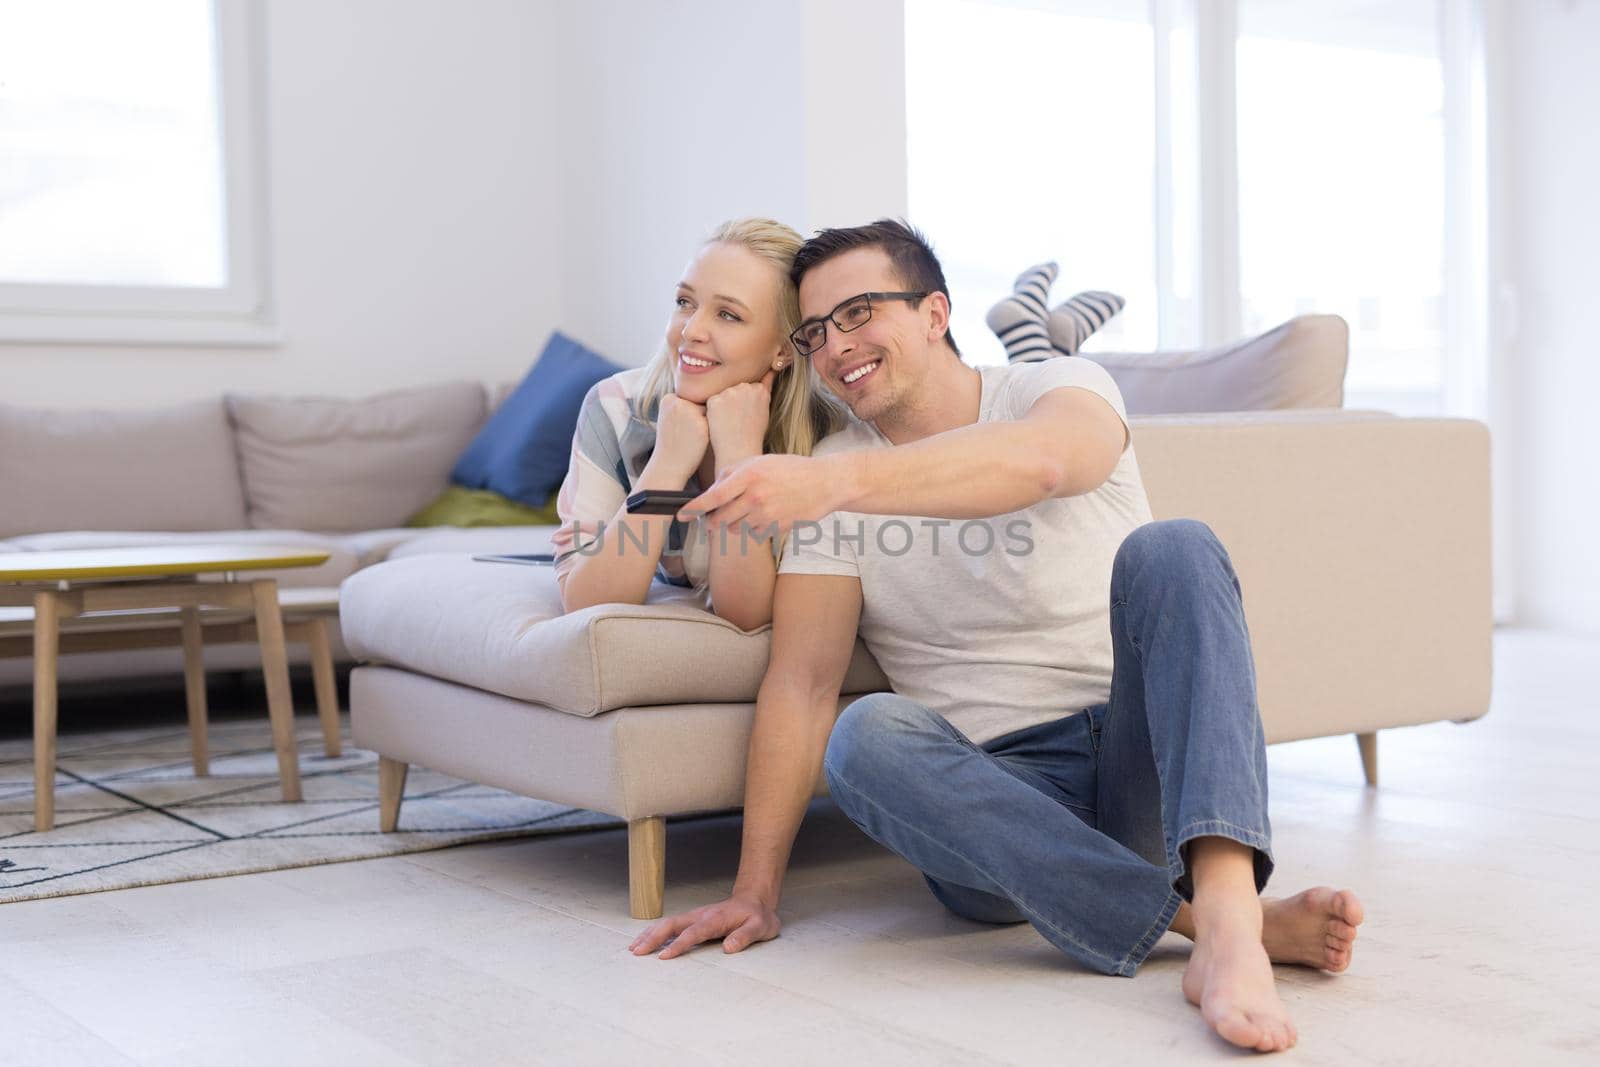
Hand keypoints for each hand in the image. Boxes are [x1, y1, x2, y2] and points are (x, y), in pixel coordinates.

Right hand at [628, 892, 780, 959]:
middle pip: (672, 925)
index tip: (664, 956)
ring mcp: (695, 917)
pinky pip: (670, 926)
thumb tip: (729, 948)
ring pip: (667, 924)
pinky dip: (655, 932)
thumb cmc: (757, 916)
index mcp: (715, 919)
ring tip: (633, 948)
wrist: (754, 901)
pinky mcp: (692, 921)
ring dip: (649, 935)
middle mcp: (700, 916)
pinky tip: (644, 941)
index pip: (693, 933)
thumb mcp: (759, 926)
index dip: (678, 945)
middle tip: (637, 952)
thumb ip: (745, 936)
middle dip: (653, 938)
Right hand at [648, 393, 709, 485]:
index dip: (691, 414)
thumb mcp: (670, 418)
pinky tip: (704, 441)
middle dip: (701, 418)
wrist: (669, 466)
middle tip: (691, 435)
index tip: (684, 428)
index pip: (691, 399)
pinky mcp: (702, 425)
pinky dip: (715, 431)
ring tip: (696, 439)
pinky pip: (716, 422)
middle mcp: (678, 402)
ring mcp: (690, 412)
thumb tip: (706, 395)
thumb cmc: (672, 442)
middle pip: (701, 404)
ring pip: (711, 412)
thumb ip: (682, 405)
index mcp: (668, 398)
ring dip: (709, 424)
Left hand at [682, 453, 842, 539]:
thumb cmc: (792, 469)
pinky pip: (755, 534)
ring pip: (736, 529)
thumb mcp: (761, 461)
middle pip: (721, 519)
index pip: (714, 496)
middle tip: (712, 518)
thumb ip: (734, 472)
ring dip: (736, 524)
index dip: (694, 508)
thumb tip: (713, 489)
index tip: (681, 515)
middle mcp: (756, 496)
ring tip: (749, 510)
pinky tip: (767, 515)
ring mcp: (767, 514)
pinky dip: (755, 528)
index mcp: (749, 475)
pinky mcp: (777, 527)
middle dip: (712, 521)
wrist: (825, 483)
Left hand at [705, 368, 775, 474]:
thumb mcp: (765, 409)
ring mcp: (729, 393)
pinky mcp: (714, 400)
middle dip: (734, 401)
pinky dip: (713, 412)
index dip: (745, 402)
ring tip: (729, 423)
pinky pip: (711, 401)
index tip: (746, 415)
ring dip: (723, 405)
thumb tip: (773, 368)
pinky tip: (719, 423)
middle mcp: (745, 387)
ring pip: (722, 394)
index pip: (749, 386)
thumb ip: (765, 388)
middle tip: (737, 421)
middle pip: (735, 387)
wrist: (738, 452)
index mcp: (759, 389)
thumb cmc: (752, 434)